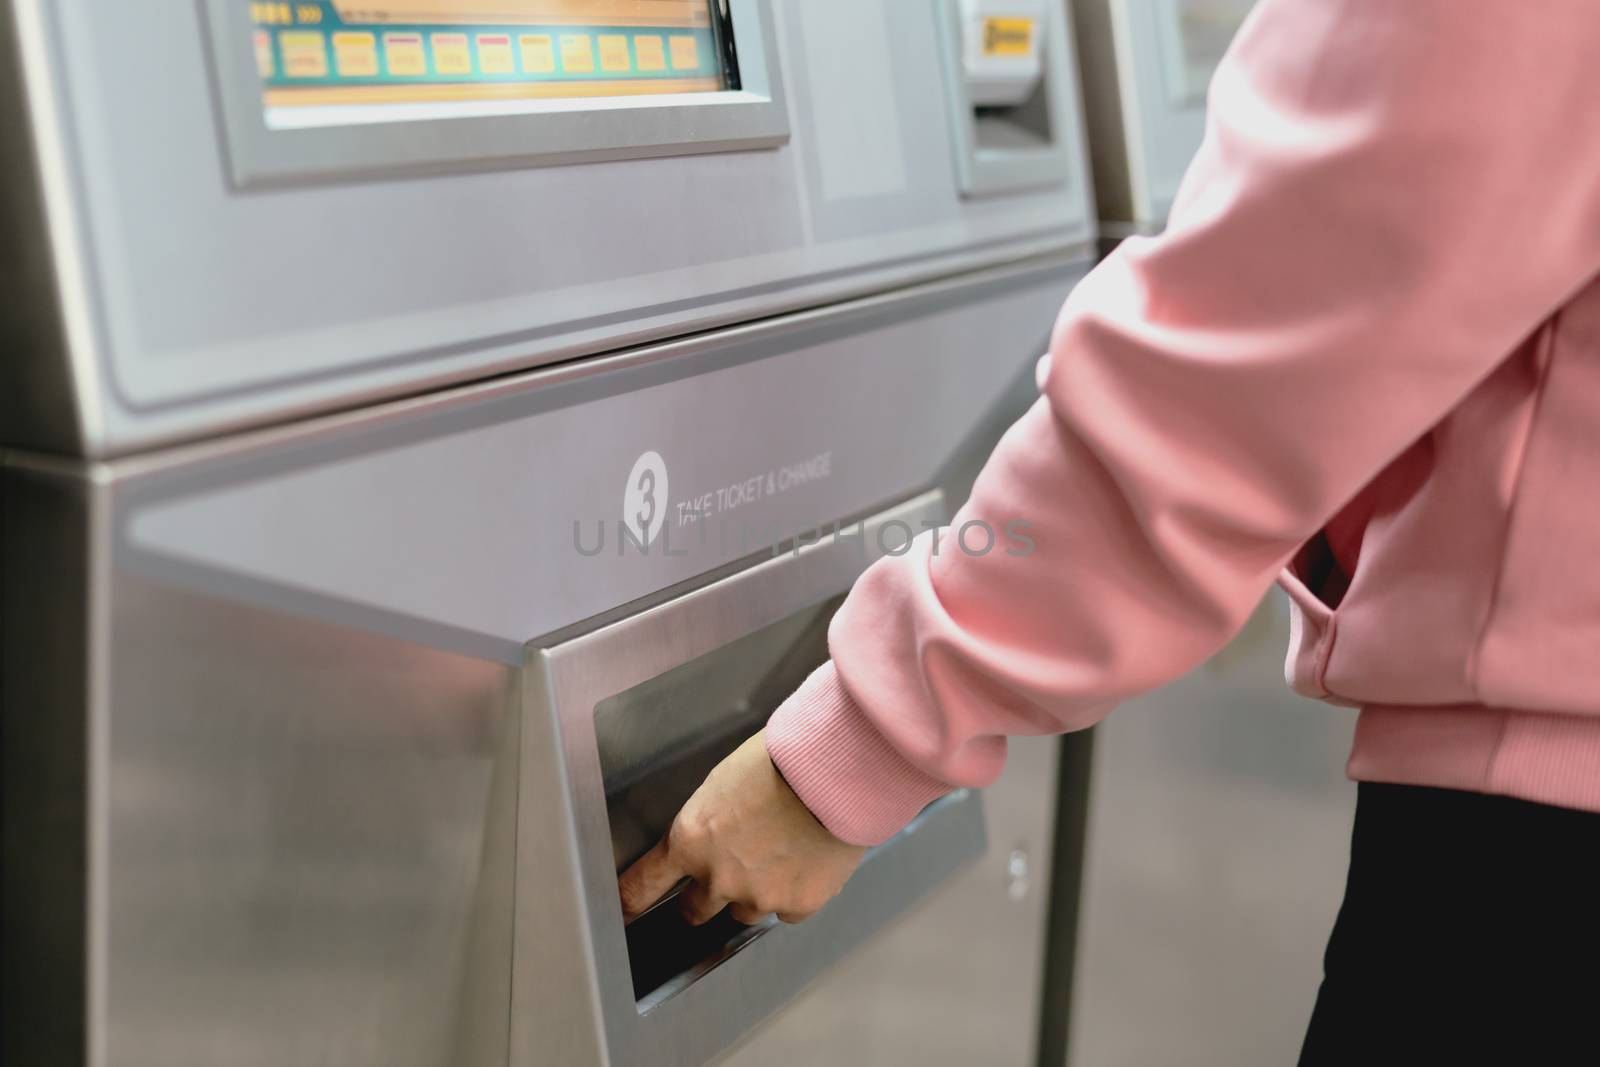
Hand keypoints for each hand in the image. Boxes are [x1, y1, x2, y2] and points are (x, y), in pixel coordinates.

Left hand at [618, 730, 865, 925]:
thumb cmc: (782, 761)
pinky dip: (792, 893)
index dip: (630, 902)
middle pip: (693, 912)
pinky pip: (786, 911)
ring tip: (778, 854)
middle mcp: (718, 877)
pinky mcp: (798, 905)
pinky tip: (804, 861)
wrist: (835, 769)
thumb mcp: (722, 783)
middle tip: (725, 872)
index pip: (642, 887)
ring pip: (744, 913)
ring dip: (753, 892)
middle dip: (703, 897)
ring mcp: (758, 896)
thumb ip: (707, 823)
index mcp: (690, 839)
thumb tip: (710, 837)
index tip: (626, 910)